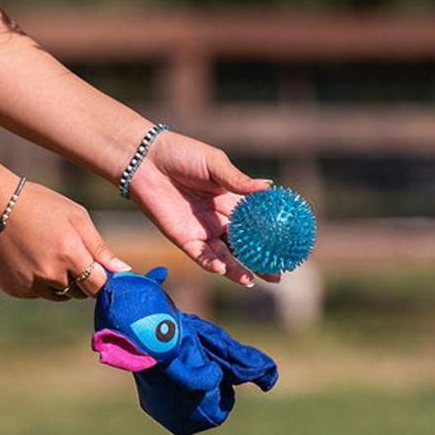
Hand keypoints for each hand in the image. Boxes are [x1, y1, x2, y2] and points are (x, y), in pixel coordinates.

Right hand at [0, 175, 129, 300]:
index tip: (99, 271)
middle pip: (80, 292)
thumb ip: (100, 248)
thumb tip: (123, 271)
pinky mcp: (16, 290)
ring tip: (46, 252)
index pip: (98, 286)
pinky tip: (29, 258)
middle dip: (81, 278)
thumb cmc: (41, 206)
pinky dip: (39, 282)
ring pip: (59, 294)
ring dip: (61, 282)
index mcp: (69, 254)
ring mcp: (31, 285)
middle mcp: (50, 275)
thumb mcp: (76, 217)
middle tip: (66, 252)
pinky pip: (38, 293)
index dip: (101, 280)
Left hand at [127, 131, 277, 286]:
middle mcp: (219, 220)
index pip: (256, 225)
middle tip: (277, 276)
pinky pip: (201, 256)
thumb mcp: (215, 165)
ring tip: (252, 281)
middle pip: (244, 248)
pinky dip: (213, 264)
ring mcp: (202, 231)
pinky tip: (224, 269)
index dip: (271, 239)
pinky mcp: (183, 239)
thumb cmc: (181, 154)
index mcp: (230, 202)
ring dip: (238, 270)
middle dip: (259, 263)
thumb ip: (238, 181)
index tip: (288, 250)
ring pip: (224, 256)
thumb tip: (268, 188)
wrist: (146, 159)